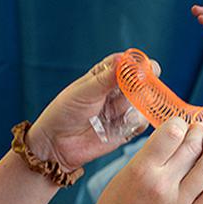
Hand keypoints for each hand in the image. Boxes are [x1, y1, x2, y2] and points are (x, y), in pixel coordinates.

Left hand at [29, 53, 153, 170]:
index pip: (126, 64)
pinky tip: (126, 124)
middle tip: (142, 88)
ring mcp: (121, 111)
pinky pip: (140, 124)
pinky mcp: (125, 130)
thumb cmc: (64, 112)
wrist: (56, 143)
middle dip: (144, 85)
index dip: (138, 63)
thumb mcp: (84, 91)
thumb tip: (124, 59)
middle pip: (140, 83)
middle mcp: (116, 92)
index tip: (147, 65)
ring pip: (143, 103)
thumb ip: (106, 78)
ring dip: (138, 106)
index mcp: (104, 76)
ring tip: (123, 113)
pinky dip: (138, 122)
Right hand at [82, 118, 202, 203]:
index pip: (172, 132)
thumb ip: (152, 154)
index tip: (180, 125)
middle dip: (198, 133)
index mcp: (142, 170)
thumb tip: (179, 134)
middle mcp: (162, 186)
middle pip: (193, 146)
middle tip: (197, 131)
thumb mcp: (126, 172)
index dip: (180, 123)